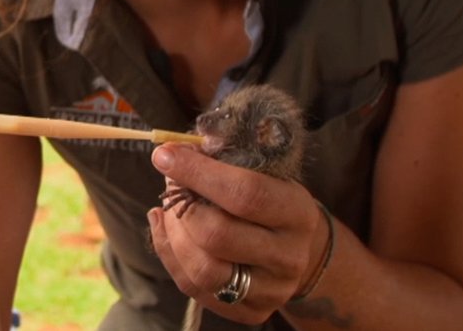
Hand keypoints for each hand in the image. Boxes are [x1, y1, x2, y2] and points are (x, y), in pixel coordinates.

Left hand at [147, 145, 325, 324]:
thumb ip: (222, 157)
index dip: (198, 173)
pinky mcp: (250, 311)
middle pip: (218, 235)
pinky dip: (169, 253)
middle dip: (182, 205)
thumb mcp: (260, 170)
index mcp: (297, 213)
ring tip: (170, 209)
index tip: (165, 155)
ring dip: (174, 233)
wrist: (293, 247)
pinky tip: (167, 227)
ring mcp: (271, 289)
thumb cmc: (268, 198)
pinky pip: (193, 287)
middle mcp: (289, 256)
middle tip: (171, 183)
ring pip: (203, 269)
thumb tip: (175, 150)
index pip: (246, 193)